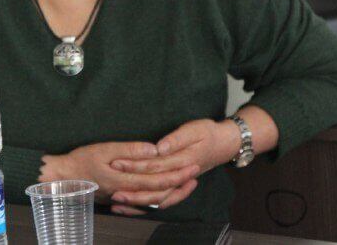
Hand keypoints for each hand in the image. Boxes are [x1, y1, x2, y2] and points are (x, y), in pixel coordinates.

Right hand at [39, 141, 199, 205]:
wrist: (61, 178)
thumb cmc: (80, 161)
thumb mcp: (104, 149)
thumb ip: (129, 149)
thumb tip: (154, 149)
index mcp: (124, 179)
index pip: (157, 179)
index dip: (177, 174)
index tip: (192, 165)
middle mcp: (126, 192)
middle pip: (159, 193)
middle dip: (179, 184)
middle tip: (196, 174)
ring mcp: (122, 198)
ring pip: (153, 201)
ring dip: (171, 193)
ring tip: (186, 184)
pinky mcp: (118, 200)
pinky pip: (142, 205)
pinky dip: (156, 201)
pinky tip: (164, 196)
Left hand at [108, 119, 240, 214]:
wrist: (223, 143)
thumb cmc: (208, 133)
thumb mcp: (194, 130)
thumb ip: (176, 139)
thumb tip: (159, 148)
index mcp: (182, 160)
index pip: (154, 165)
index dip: (134, 165)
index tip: (116, 163)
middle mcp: (180, 175)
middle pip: (153, 186)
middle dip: (132, 189)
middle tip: (113, 189)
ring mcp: (179, 183)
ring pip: (157, 198)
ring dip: (137, 202)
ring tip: (117, 201)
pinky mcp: (177, 186)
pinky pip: (163, 201)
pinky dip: (147, 206)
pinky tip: (133, 207)